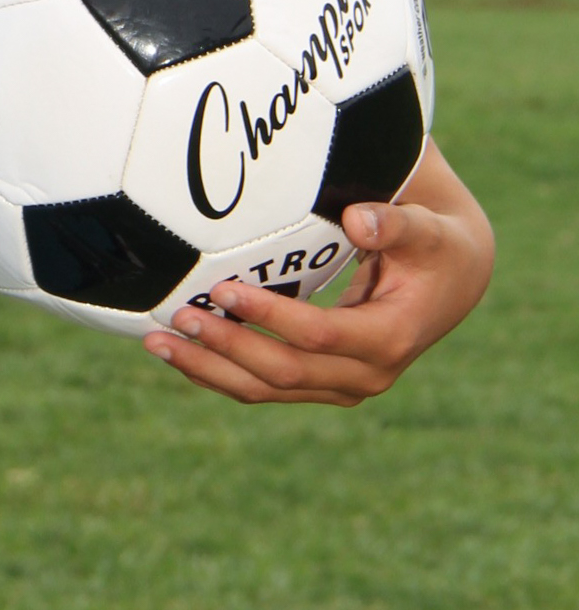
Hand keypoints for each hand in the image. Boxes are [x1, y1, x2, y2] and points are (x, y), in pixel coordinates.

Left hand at [141, 139, 492, 405]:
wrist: (453, 282)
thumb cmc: (435, 245)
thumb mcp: (428, 229)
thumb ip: (396, 224)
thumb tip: (358, 219)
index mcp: (389, 338)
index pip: (318, 337)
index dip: (269, 316)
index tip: (224, 289)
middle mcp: (366, 375)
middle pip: (283, 373)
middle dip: (226, 348)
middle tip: (178, 317)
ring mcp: (342, 386)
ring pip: (266, 390)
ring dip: (210, 369)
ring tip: (157, 343)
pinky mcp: (323, 385)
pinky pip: (264, 386)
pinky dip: (220, 373)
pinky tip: (180, 353)